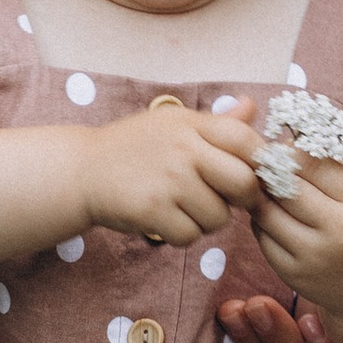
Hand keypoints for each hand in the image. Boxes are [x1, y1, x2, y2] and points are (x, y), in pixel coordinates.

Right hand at [77, 101, 260, 247]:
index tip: (252, 174)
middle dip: (243, 199)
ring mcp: (169, 181)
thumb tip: (253, 106)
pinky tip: (165, 220)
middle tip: (225, 199)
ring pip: (219, 217)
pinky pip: (191, 236)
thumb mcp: (173, 123)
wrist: (82, 170)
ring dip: (206, 220)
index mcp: (192, 124)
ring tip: (183, 206)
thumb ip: (216, 122)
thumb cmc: (132, 147)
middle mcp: (184, 149)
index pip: (247, 140)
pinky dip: (182, 235)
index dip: (260, 162)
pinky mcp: (152, 210)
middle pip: (244, 183)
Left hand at [251, 154, 342, 342]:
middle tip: (262, 161)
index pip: (312, 165)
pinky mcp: (294, 276)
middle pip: (285, 188)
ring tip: (262, 185)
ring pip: (267, 213)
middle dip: (269, 171)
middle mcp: (338, 234)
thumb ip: (329, 171)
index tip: (282, 147)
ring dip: (259, 195)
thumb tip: (285, 144)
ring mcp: (313, 259)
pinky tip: (268, 213)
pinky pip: (263, 239)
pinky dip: (260, 221)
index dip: (290, 152)